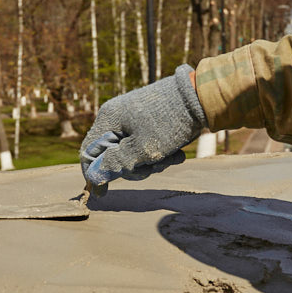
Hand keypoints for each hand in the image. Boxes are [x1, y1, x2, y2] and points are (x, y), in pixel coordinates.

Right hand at [79, 65, 206, 194]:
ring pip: (133, 153)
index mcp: (109, 119)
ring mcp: (134, 119)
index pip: (89, 151)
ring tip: (173, 158)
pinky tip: (178, 154)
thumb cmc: (170, 122)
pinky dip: (161, 154)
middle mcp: (118, 118)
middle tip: (155, 168)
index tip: (103, 194)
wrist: (202, 98)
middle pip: (113, 155)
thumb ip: (117, 164)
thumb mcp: (143, 149)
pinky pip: (147, 146)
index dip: (94, 173)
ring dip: (152, 162)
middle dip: (134, 168)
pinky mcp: (150, 123)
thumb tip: (93, 177)